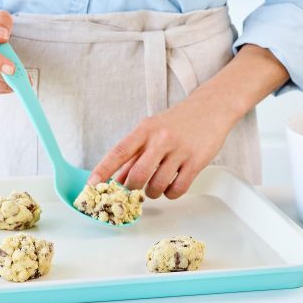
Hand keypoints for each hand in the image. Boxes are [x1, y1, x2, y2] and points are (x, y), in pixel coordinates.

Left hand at [89, 94, 238, 198]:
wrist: (211, 108)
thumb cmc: (175, 122)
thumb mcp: (150, 131)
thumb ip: (133, 154)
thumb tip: (116, 179)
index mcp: (144, 130)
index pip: (119, 152)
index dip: (103, 170)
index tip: (91, 185)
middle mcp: (160, 139)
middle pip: (137, 176)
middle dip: (132, 188)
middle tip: (135, 187)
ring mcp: (179, 151)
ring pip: (156, 186)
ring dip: (152, 193)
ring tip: (156, 184)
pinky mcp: (197, 162)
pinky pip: (177, 189)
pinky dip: (170, 194)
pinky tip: (171, 185)